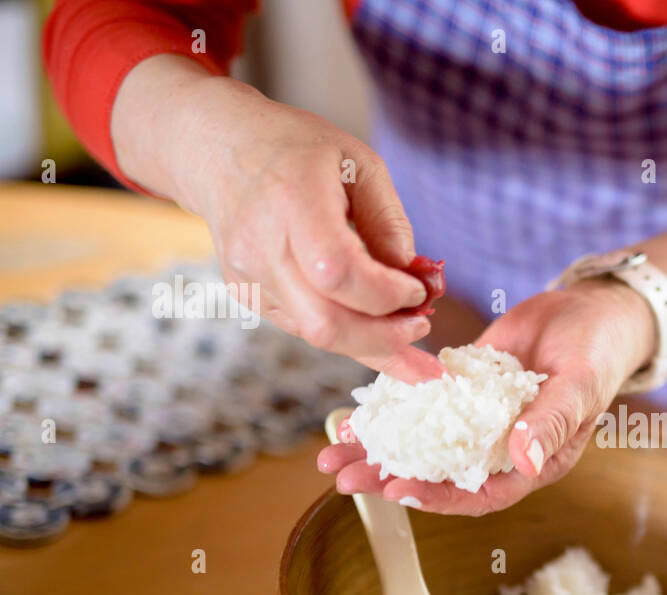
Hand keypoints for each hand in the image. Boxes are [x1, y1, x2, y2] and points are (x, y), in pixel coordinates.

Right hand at [112, 56, 441, 381]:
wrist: (218, 149)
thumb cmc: (296, 150)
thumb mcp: (358, 164)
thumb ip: (388, 221)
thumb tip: (415, 278)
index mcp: (291, 200)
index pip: (338, 272)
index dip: (386, 293)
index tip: (419, 291)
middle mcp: (261, 245)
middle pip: (326, 322)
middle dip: (385, 337)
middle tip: (421, 326)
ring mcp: (248, 275)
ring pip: (316, 334)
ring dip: (370, 344)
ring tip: (407, 334)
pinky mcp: (247, 293)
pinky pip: (304, 328)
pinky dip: (346, 334)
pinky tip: (374, 327)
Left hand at [318, 280, 656, 514]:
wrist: (592, 310)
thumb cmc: (599, 352)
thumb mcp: (581, 385)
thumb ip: (552, 422)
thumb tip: (521, 460)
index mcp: (533, 461)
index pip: (481, 493)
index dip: (439, 496)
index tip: (400, 490)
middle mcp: (499, 447)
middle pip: (440, 474)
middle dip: (390, 478)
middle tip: (344, 478)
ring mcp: (477, 419)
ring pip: (423, 442)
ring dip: (380, 449)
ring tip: (333, 455)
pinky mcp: (462, 389)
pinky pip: (422, 405)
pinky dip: (391, 410)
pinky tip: (358, 413)